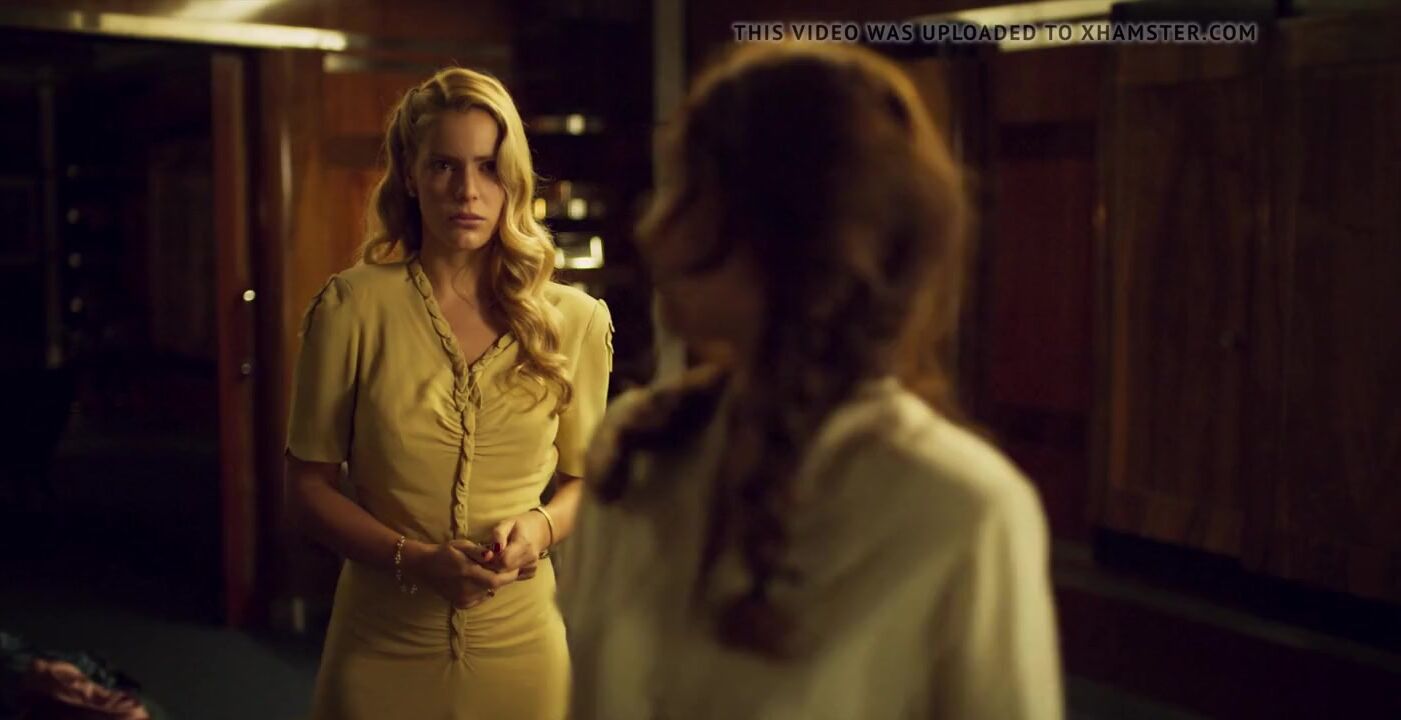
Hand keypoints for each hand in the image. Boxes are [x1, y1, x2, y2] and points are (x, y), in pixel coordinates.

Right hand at [403, 539, 519, 608]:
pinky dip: (484, 590)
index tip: (516, 566)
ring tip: (489, 571)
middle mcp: (466, 590)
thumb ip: (479, 551)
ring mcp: (463, 599)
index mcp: (468, 573)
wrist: (424, 567)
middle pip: (494, 587)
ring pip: (488, 592)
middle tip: (506, 568)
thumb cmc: (445, 552)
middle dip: (503, 578)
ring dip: (493, 583)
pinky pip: (480, 598)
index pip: (496, 580)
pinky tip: (479, 580)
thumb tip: (493, 555)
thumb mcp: (462, 545)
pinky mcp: (460, 604)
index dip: (509, 575)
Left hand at [485, 511, 550, 576]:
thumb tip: (494, 549)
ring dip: (498, 570)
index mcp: (524, 544)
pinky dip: (507, 573)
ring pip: (508, 577)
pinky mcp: (532, 572)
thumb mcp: (507, 523)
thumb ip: (498, 534)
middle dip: (492, 566)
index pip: (503, 561)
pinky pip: (515, 578)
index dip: (491, 560)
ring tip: (496, 558)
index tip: (487, 553)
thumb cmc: (520, 525)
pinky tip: (506, 563)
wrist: (541, 529)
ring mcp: (532, 567)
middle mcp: (530, 558)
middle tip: (489, 556)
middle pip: (504, 571)